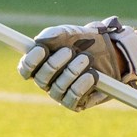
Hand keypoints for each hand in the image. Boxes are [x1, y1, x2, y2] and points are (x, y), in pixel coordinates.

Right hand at [17, 17, 136, 111]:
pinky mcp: (75, 103)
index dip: (31, 61)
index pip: (25, 68)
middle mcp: (47, 81)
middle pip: (41, 78)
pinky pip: (72, 98)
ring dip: (72, 71)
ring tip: (87, 58)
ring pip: (58, 88)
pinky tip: (92, 75)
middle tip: (70, 51)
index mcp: (40, 64)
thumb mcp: (69, 33)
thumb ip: (54, 34)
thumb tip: (40, 40)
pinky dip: (82, 85)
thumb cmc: (84, 41)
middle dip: (55, 64)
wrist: (110, 53)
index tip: (42, 49)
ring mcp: (60, 94)